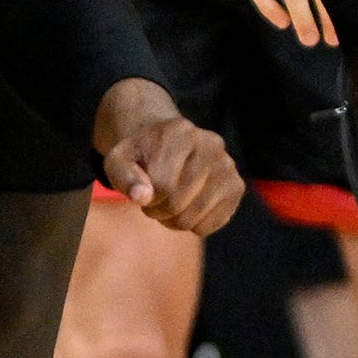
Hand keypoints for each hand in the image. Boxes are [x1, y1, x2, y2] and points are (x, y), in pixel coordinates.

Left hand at [95, 81, 245, 233]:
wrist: (168, 143)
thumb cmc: (141, 155)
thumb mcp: (120, 160)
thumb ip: (124, 177)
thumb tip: (142, 196)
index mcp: (181, 132)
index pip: (162, 185)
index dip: (147, 198)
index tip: (143, 191)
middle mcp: (211, 144)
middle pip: (178, 203)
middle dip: (159, 211)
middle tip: (155, 201)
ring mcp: (228, 166)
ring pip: (195, 217)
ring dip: (175, 221)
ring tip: (169, 205)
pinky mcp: (236, 186)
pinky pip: (214, 223)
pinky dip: (196, 225)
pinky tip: (188, 208)